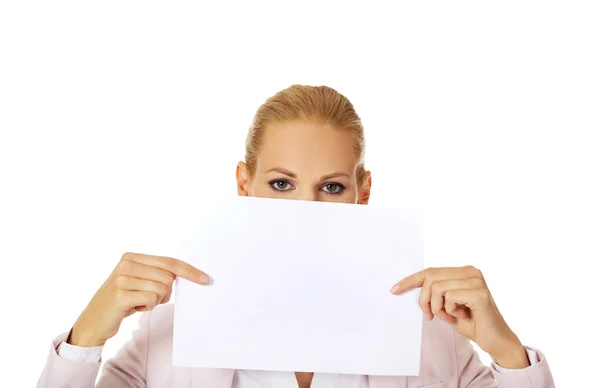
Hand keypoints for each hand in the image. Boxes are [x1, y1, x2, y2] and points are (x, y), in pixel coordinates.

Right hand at [68, 252, 208, 346]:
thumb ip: (157, 274)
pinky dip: (147, 307)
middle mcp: (127, 264)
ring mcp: (122, 278)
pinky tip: (133, 308)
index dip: (189, 271)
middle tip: (147, 298)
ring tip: (138, 302)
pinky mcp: (121, 294)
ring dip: (154, 301)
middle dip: (164, 292)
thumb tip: (186, 274)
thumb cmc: (122, 301)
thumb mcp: (138, 281)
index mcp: (132, 257)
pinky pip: (151, 300)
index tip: (205, 279)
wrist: (93, 321)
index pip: (169, 262)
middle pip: (168, 277)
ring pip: (162, 289)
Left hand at [390, 266, 528, 368]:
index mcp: (463, 271)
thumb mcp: (446, 304)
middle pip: (431, 278)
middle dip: (424, 299)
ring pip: (437, 288)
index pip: (430, 271)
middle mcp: (471, 271)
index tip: (394, 290)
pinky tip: (460, 316)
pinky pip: (449, 297)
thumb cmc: (470, 322)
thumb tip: (407, 287)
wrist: (495, 340)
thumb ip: (434, 293)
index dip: (410, 280)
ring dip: (438, 307)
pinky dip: (448, 311)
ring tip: (450, 316)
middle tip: (431, 315)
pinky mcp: (479, 293)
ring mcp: (476, 281)